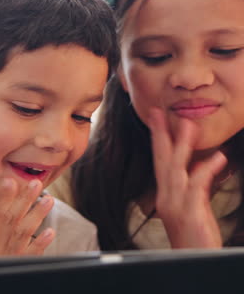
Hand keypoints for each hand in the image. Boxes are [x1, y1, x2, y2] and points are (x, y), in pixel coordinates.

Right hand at [0, 178, 54, 255]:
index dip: (4, 199)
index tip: (11, 183)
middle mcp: (1, 247)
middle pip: (14, 219)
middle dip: (25, 200)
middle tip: (36, 183)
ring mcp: (12, 256)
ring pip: (25, 232)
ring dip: (37, 215)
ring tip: (48, 200)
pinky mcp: (21, 265)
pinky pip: (32, 255)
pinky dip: (41, 243)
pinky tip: (50, 232)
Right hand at [148, 107, 226, 248]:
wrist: (193, 262)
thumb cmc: (194, 236)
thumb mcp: (192, 206)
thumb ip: (193, 184)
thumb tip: (198, 163)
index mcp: (166, 194)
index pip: (160, 160)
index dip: (158, 138)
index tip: (156, 117)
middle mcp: (166, 197)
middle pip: (161, 160)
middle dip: (159, 134)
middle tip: (157, 112)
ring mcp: (175, 205)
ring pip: (175, 169)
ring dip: (181, 146)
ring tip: (187, 125)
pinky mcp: (189, 213)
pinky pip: (197, 186)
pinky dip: (206, 169)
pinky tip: (218, 157)